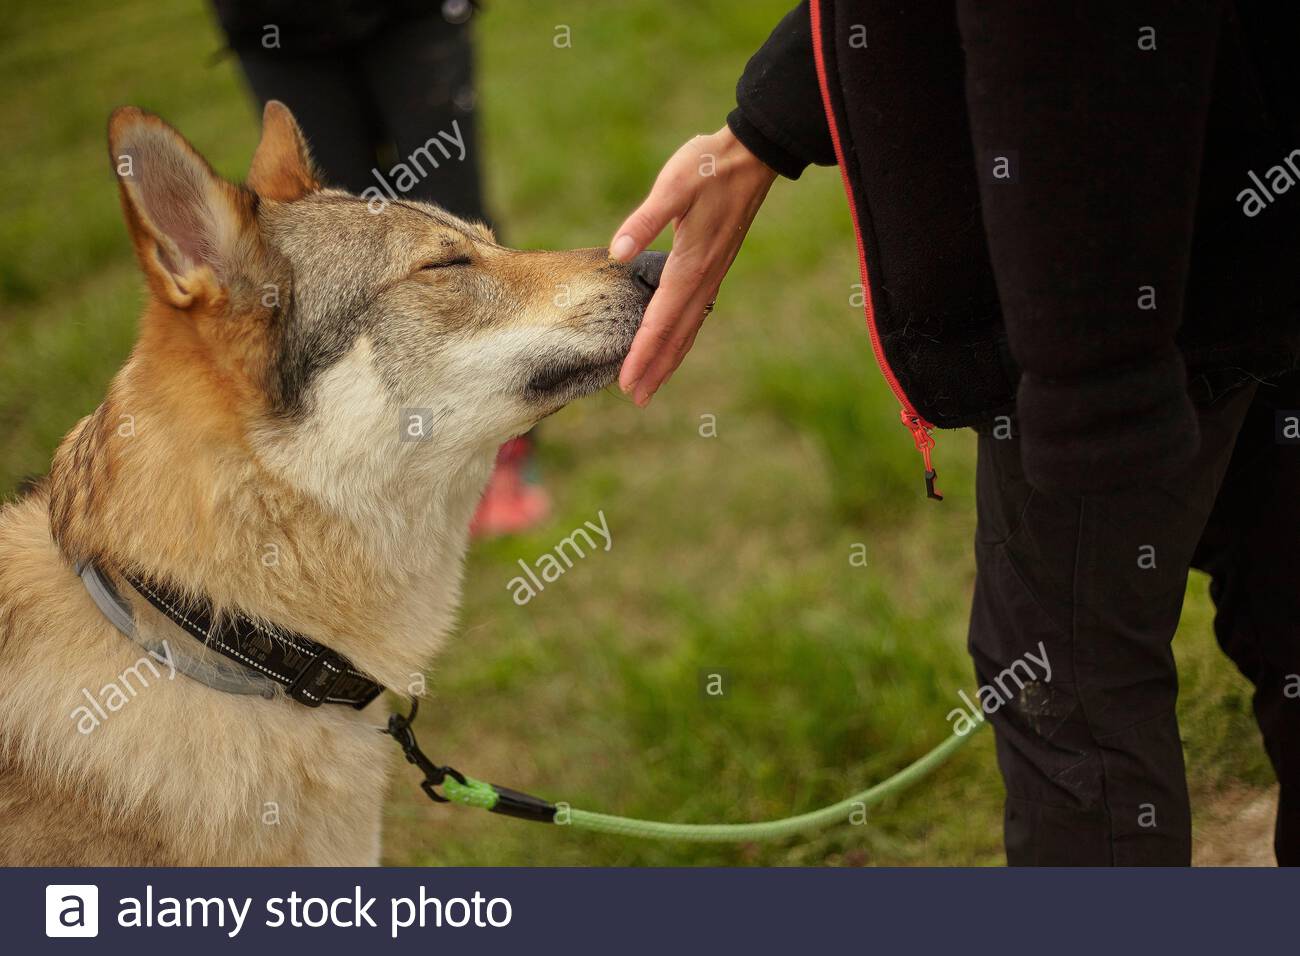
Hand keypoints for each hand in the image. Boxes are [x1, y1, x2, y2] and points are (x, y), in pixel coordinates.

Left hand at [610, 126, 776, 405]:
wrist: (751, 154)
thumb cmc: (709, 165)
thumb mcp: (674, 184)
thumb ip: (646, 219)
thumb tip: (618, 252)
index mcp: (690, 264)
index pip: (660, 321)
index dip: (642, 354)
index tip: (626, 381)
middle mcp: (703, 277)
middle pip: (676, 335)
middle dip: (655, 368)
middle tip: (635, 398)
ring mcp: (712, 275)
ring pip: (689, 328)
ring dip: (669, 358)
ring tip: (651, 383)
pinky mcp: (714, 267)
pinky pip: (695, 313)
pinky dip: (681, 336)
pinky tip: (673, 342)